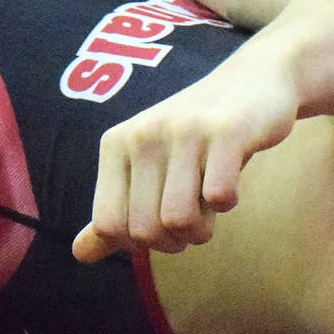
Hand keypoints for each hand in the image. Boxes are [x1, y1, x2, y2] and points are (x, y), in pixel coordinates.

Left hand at [73, 58, 299, 262]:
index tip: (161, 226)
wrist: (254, 79)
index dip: (137, 243)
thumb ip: (116, 210)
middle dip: (174, 241)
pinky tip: (232, 180)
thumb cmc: (196, 135)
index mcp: (116, 143)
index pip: (108, 225)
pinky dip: (228, 203)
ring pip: (179, 219)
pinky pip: (219, 197)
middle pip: (145, 230)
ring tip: (210, 207)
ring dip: (201, 229)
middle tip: (193, 221)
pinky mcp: (228, 130)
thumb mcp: (147, 166)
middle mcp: (144, 133)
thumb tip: (79, 255)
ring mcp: (185, 129)